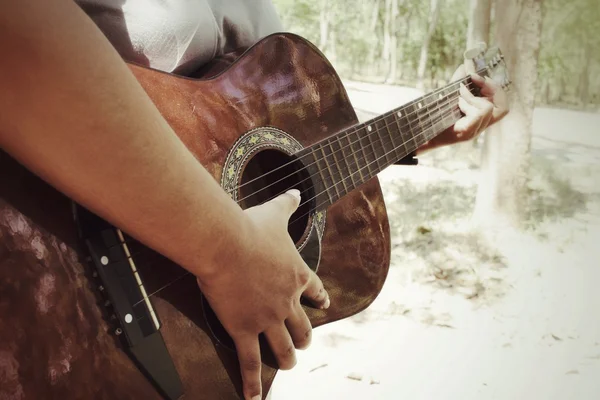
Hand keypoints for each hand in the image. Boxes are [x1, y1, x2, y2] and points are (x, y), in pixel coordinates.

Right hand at [196, 189, 329, 399]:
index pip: (315, 291)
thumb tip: (296, 189)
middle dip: (305, 336)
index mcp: (296, 274)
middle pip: (303, 326)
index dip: (321, 300)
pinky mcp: (245, 330)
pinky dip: (253, 382)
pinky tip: (254, 397)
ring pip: (285, 347)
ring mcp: (268, 318)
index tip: (324, 306)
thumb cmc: (249, 227)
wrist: (227, 243)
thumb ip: (289, 203)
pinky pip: (251, 362)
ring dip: (288, 357)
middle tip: (305, 343)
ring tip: (289, 364)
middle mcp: (287, 301)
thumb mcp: (276, 212)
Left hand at [418, 62, 508, 151]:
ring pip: (487, 108)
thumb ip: (458, 83)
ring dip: (472, 96)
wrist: (420, 134)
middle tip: (474, 79)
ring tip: (459, 95)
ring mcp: (474, 132)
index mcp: (480, 119)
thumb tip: (465, 65)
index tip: (480, 77)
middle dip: (491, 88)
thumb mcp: (449, 97)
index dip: (497, 90)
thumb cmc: (434, 117)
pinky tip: (457, 102)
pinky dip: (467, 103)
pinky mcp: (466, 133)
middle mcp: (480, 127)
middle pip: (503, 109)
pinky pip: (476, 114)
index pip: (503, 107)